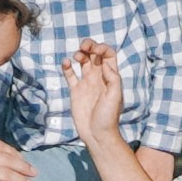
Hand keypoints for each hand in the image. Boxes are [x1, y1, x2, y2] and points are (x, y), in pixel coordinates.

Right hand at [61, 41, 129, 155]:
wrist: (97, 134)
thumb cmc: (108, 117)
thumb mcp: (115, 96)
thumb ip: (112, 78)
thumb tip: (104, 63)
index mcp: (110, 77)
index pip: (108, 55)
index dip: (102, 48)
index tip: (95, 51)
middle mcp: (98, 77)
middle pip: (94, 55)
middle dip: (89, 46)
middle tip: (83, 46)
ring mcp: (86, 83)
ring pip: (82, 62)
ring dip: (79, 54)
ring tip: (77, 57)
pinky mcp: (75, 91)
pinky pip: (70, 75)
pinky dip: (67, 67)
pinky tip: (66, 63)